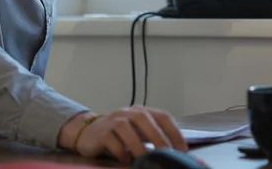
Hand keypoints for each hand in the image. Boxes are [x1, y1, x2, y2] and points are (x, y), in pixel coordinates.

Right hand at [58, 106, 186, 163]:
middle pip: (144, 118)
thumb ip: (154, 138)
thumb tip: (175, 153)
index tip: (182, 149)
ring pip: (126, 128)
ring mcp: (113, 120)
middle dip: (157, 137)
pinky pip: (111, 140)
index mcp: (143, 111)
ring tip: (145, 160)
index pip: (163, 116)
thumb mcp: (140, 133)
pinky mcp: (101, 132)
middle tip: (166, 153)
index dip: (174, 132)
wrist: (90, 132)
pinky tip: (126, 160)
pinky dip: (120, 151)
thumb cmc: (121, 135)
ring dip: (137, 145)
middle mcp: (128, 112)